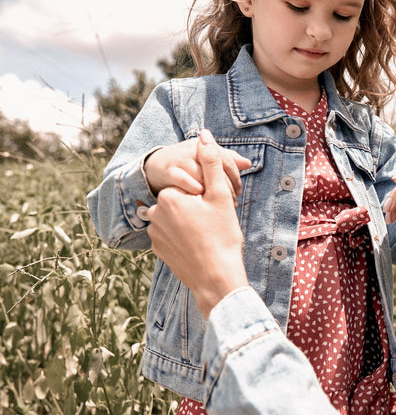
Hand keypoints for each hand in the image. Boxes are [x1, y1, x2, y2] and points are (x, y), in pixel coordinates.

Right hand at [144, 138, 250, 200]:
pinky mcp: (168, 171)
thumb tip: (248, 163)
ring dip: (212, 191)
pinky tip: (200, 202)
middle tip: (232, 202)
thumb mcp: (205, 160)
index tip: (238, 192)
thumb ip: (226, 160)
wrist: (154, 167)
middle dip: (226, 186)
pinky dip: (195, 191)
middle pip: (216, 167)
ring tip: (219, 205)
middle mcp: (193, 149)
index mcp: (204, 146)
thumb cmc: (186, 165)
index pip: (225, 159)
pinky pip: (184, 181)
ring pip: (202, 174)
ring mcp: (180, 159)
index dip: (235, 177)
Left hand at [147, 130, 248, 317]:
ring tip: (208, 236)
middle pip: (180, 200)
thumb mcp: (221, 196)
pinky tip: (199, 246)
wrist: (216, 279)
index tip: (217, 208)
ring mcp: (154, 234)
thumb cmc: (221, 237)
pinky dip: (184, 238)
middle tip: (215, 223)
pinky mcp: (158, 251)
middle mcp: (155, 213)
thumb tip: (203, 134)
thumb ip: (211, 162)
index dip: (205, 194)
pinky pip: (172, 235)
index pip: (188, 184)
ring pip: (175, 218)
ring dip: (189, 222)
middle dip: (196, 207)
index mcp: (168, 196)